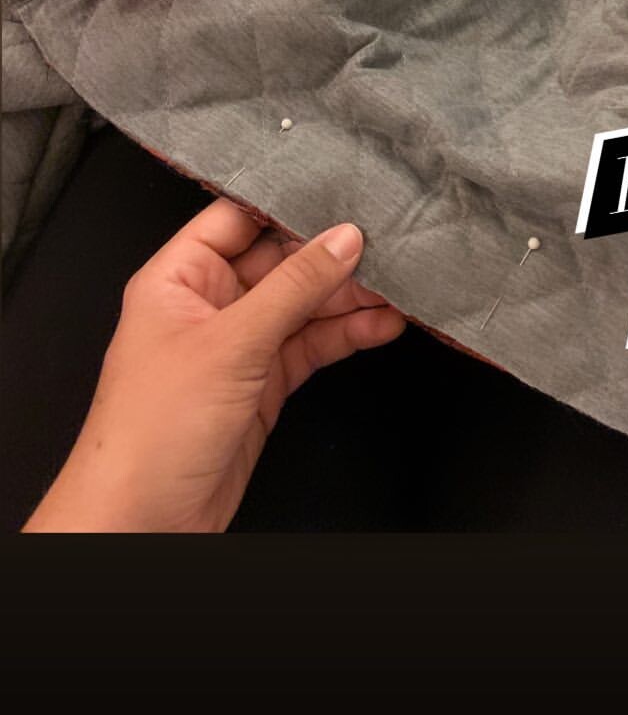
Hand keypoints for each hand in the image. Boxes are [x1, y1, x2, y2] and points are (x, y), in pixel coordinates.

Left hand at [23, 198, 405, 532]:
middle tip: (385, 244)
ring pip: (301, 306)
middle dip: (331, 255)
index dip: (288, 205)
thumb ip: (293, 287)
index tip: (342, 192)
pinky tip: (380, 325)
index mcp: (178, 278)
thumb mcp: (230, 344)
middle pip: (279, 262)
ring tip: (397, 286)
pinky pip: (310, 346)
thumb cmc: (151, 432)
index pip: (238, 218)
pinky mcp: (261, 385)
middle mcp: (208, 306)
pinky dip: (345, 336)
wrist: (142, 522)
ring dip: (348, 298)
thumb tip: (342, 240)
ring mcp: (237, 347)